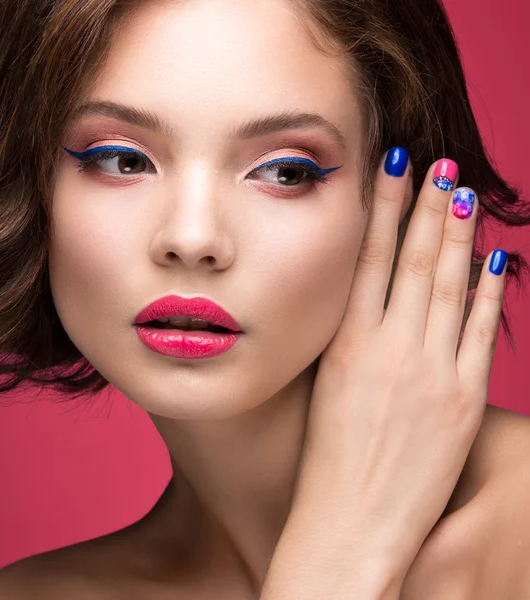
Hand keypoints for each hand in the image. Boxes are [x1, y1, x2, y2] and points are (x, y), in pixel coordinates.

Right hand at [283, 150, 506, 590]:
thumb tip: (365, 301)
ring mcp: (429, 371)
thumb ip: (346, 341)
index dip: (384, 209)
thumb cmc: (324, 458)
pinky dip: (490, 292)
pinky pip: (478, 331)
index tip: (393, 168)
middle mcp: (389, 348)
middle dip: (426, 207)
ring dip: (458, 236)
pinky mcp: (462, 399)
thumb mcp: (322, 386)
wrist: (349, 521)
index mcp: (346, 344)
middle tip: (439, 164)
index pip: (369, 258)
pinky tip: (497, 259)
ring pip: (448, 286)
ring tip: (463, 195)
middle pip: (413, 261)